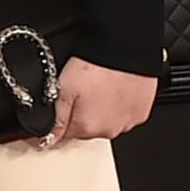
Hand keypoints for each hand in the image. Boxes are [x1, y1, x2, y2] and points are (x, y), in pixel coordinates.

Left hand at [42, 58, 158, 149]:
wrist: (126, 49)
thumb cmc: (96, 64)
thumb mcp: (64, 87)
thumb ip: (56, 118)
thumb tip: (49, 141)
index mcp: (86, 126)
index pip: (64, 135)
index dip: (61, 119)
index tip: (66, 102)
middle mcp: (108, 130)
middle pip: (86, 129)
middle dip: (82, 113)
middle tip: (84, 90)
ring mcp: (127, 123)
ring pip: (106, 122)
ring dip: (102, 110)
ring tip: (101, 87)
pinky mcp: (141, 113)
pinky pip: (125, 115)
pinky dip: (119, 106)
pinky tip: (116, 89)